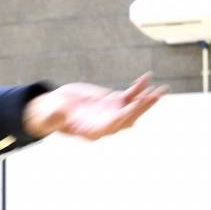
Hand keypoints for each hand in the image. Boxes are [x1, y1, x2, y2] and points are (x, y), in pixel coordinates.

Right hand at [24, 74, 165, 139]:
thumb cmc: (49, 114)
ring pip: (133, 107)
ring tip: (161, 90)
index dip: (122, 116)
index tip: (132, 107)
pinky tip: (147, 77)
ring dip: (147, 99)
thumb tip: (60, 114)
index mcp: (92, 131)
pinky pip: (129, 96)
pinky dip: (138, 88)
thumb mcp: (50, 116)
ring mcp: (112, 113)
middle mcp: (106, 124)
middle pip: (128, 117)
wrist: (53, 108)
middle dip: (141, 108)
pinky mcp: (113, 102)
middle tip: (154, 97)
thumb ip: (56, 117)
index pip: (112, 125)